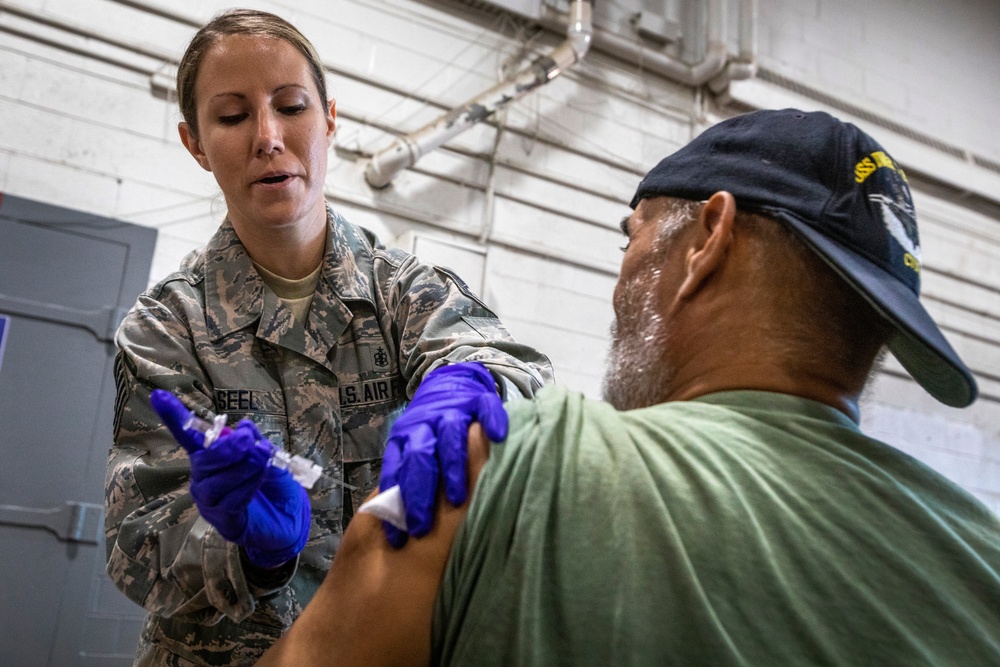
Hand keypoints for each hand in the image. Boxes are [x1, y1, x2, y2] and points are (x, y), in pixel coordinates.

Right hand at [150, 390, 310, 568]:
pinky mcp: (224, 521)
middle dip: (227, 447)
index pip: (190, 436)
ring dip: (242, 466)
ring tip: (263, 457)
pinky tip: (261, 479)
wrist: (289, 519)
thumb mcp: (269, 456)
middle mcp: (204, 478)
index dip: (175, 418)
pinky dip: (247, 486)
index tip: (158, 395)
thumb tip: (244, 426)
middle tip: (250, 439)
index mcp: (212, 457)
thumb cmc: (272, 483)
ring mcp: (210, 502)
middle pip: (202, 460)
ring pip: (215, 482)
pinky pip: (230, 502)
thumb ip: (256, 441)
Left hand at [379, 362, 507, 546]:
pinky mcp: (478, 400)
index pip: (396, 472)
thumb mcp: (415, 450)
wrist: (450, 384)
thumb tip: (401, 526)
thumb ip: (410, 478)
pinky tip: (498, 438)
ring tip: (456, 499)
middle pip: (419, 457)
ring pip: (449, 436)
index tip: (399, 538)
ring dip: (451, 467)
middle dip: (419, 494)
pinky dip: (491, 422)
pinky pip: (485, 409)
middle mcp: (424, 424)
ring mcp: (451, 410)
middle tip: (423, 527)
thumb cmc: (434, 430)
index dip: (396, 506)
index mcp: (405, 438)